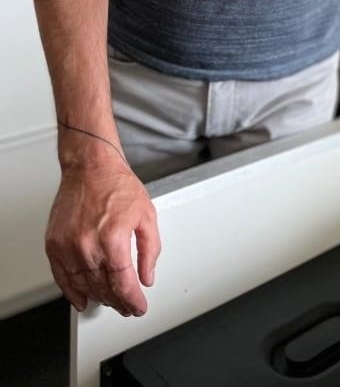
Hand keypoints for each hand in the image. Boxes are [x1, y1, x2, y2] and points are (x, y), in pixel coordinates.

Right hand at [45, 157, 160, 316]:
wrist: (90, 166)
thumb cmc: (117, 185)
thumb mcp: (147, 214)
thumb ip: (150, 249)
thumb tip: (147, 276)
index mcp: (113, 238)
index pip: (123, 283)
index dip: (132, 300)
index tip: (138, 307)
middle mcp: (87, 245)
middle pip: (103, 288)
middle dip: (118, 302)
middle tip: (127, 306)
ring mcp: (68, 246)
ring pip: (83, 286)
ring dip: (98, 298)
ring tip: (110, 302)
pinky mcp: (54, 244)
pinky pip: (61, 277)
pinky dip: (71, 292)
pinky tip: (81, 299)